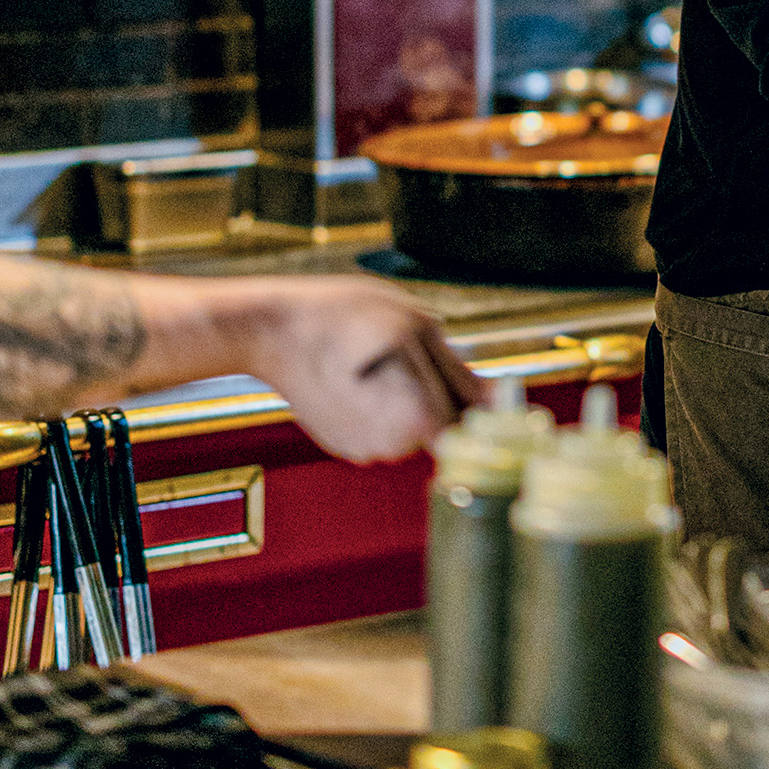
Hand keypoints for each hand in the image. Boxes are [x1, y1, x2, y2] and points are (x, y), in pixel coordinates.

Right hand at [245, 281, 481, 461]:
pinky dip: (376, 402)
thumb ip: (460, 371)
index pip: (473, 422)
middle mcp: (392, 448)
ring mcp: (362, 451)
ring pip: (409, 425)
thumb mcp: (414, 326)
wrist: (269, 330)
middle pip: (440, 424)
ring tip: (373, 358)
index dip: (479, 400)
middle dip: (436, 391)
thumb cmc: (342, 318)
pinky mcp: (342, 444)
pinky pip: (379, 425)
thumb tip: (499, 400)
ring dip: (406, 395)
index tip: (480, 384)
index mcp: (419, 420)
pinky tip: (353, 374)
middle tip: (407, 351)